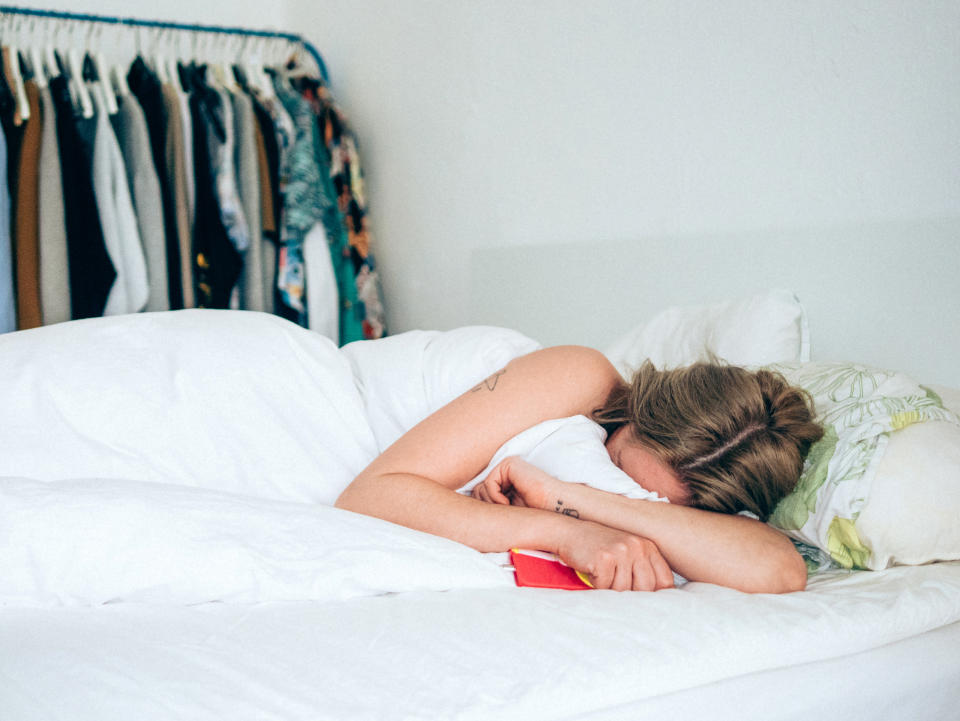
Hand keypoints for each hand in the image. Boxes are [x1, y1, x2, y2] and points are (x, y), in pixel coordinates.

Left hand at [471, 456, 562, 510]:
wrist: (555, 508)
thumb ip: (488, 507)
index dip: (486, 512)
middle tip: (505, 515)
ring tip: (509, 510)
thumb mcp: (505, 513)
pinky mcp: (508, 465)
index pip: (479, 496)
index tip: (501, 520)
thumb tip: (462, 512)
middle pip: (477, 492)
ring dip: (493, 506)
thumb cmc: (534, 515)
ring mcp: (505, 467)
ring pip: (480, 489)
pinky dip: (496, 498)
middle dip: (488, 509)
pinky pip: (489, 484)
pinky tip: (509, 503)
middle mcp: (503, 473)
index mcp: (504, 483)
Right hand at [557, 520, 673, 591]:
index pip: (664, 580)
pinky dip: (596, 584)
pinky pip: (605, 586)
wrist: (569, 532)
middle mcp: (638, 547)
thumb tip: (656, 602)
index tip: (646, 603)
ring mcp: (622, 551)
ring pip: (624, 589)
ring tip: (602, 575)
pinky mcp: (605, 557)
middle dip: (630, 595)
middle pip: (646, 588)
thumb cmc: (599, 547)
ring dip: (610, 589)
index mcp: (647, 547)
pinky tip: (592, 570)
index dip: (657, 595)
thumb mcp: (627, 553)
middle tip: (616, 588)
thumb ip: (643, 571)